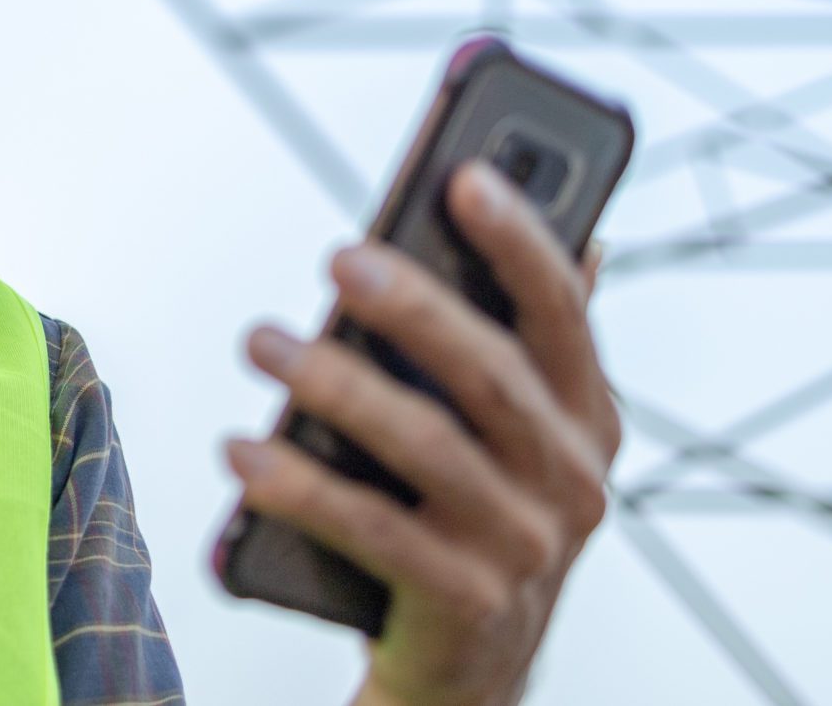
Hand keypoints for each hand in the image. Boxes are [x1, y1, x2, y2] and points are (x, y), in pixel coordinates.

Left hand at [224, 160, 618, 705]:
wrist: (470, 673)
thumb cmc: (478, 519)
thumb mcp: (518, 435)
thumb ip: (528, 342)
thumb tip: (578, 234)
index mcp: (588, 420)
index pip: (563, 313)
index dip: (520, 242)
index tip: (464, 176)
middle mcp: (571, 482)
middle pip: (490, 374)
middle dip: (415, 308)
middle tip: (339, 258)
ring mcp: (522, 547)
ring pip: (426, 446)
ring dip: (335, 385)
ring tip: (262, 342)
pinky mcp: (463, 602)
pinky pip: (370, 530)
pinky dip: (301, 486)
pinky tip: (244, 453)